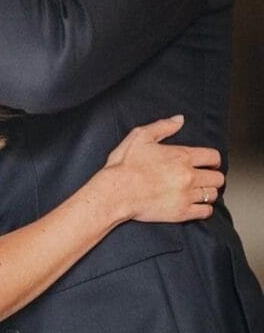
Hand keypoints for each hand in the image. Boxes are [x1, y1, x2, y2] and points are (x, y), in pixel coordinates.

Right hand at [102, 115, 223, 222]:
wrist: (114, 193)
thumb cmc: (124, 166)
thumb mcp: (139, 137)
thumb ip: (162, 126)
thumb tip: (179, 120)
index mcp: (181, 156)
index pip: (213, 157)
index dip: (213, 160)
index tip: (209, 163)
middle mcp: (188, 176)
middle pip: (218, 178)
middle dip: (212, 176)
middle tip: (203, 178)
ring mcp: (186, 195)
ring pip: (212, 194)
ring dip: (207, 191)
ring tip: (198, 191)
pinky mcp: (182, 212)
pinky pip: (205, 211)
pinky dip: (204, 208)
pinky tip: (196, 204)